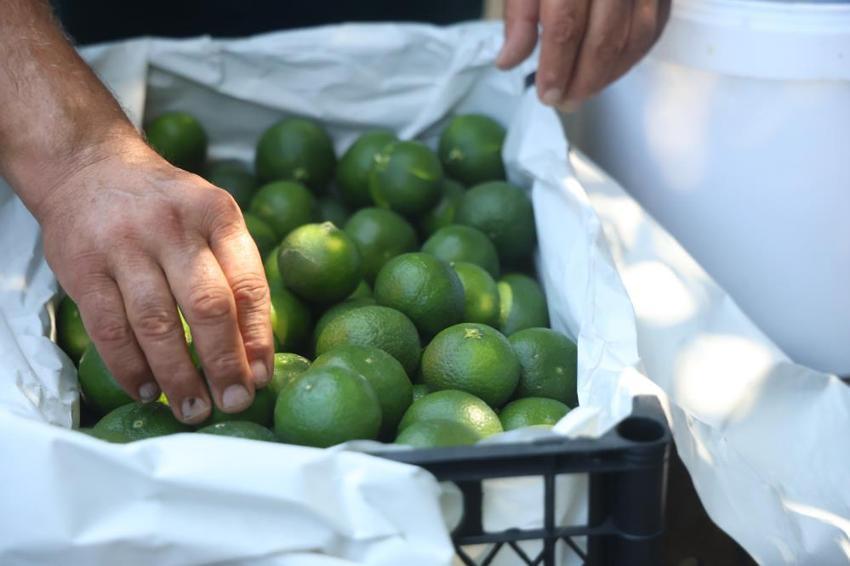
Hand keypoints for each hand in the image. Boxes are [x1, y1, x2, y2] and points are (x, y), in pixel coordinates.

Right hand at [36, 138, 272, 424]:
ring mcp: (124, 245)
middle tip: (234, 402)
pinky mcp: (82, 266)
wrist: (90, 167)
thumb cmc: (165, 207)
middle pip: (207, 306)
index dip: (257, 337)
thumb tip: (255, 350)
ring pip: (157, 324)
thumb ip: (234, 270)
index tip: (260, 377)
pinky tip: (146, 390)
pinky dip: (128, 366)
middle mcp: (173, 226)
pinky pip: (109, 328)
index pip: (247, 283)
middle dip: (223, 363)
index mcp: (217, 214)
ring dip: (177, 375)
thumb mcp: (211, 217)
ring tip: (193, 410)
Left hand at [496, 0, 670, 109]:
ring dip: (609, 74)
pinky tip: (611, 71)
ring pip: (634, 35)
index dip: (556, 66)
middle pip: (603, 37)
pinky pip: (654, 25)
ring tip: (584, 92)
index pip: (565, 24)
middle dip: (583, 80)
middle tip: (564, 102)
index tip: (547, 95)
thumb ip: (518, 15)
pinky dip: (634, 55)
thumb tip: (509, 61)